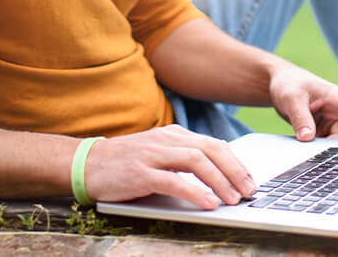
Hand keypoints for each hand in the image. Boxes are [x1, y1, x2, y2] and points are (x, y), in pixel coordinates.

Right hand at [83, 125, 255, 208]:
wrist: (87, 163)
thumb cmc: (126, 164)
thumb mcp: (159, 154)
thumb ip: (183, 160)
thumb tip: (217, 177)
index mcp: (174, 134)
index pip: (213, 144)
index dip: (235, 162)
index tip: (250, 180)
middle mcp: (167, 140)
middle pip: (210, 149)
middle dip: (234, 170)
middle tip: (249, 191)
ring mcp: (153, 154)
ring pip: (196, 161)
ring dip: (219, 180)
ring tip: (233, 199)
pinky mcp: (140, 172)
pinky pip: (173, 180)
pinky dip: (194, 191)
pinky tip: (207, 203)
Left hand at [268, 62, 337, 143]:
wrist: (278, 83)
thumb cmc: (288, 83)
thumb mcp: (291, 98)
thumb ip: (300, 117)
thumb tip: (307, 138)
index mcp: (334, 97)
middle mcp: (335, 110)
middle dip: (334, 146)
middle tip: (319, 155)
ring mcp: (328, 121)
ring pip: (334, 142)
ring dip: (323, 148)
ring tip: (308, 150)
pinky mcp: (321, 130)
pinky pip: (324, 143)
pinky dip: (317, 149)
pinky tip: (306, 151)